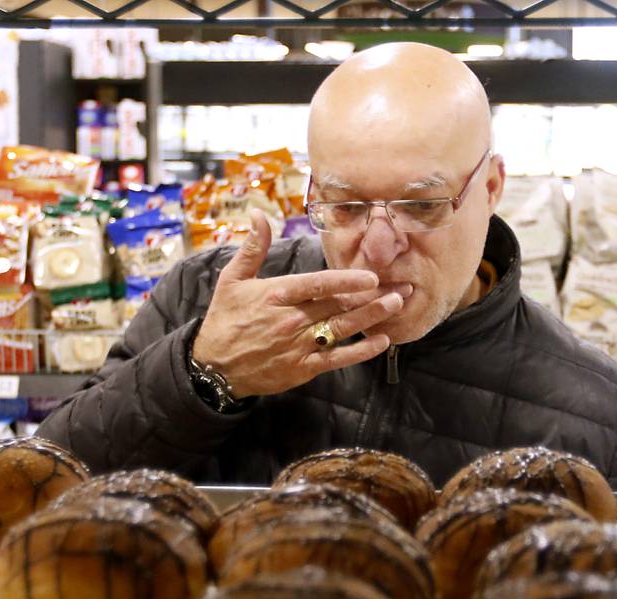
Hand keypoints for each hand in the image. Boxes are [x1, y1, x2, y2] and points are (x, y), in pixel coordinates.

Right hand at [191, 210, 407, 398]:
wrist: (214, 368)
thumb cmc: (225, 320)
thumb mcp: (232, 280)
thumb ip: (252, 248)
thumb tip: (258, 213)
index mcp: (276, 296)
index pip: (317, 285)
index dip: (346, 281)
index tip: (371, 277)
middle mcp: (291, 321)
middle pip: (337, 305)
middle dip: (372, 296)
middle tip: (402, 286)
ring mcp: (299, 346)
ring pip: (342, 329)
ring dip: (372, 317)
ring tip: (397, 304)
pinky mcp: (303, 368)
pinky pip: (337, 359)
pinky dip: (360, 352)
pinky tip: (382, 342)